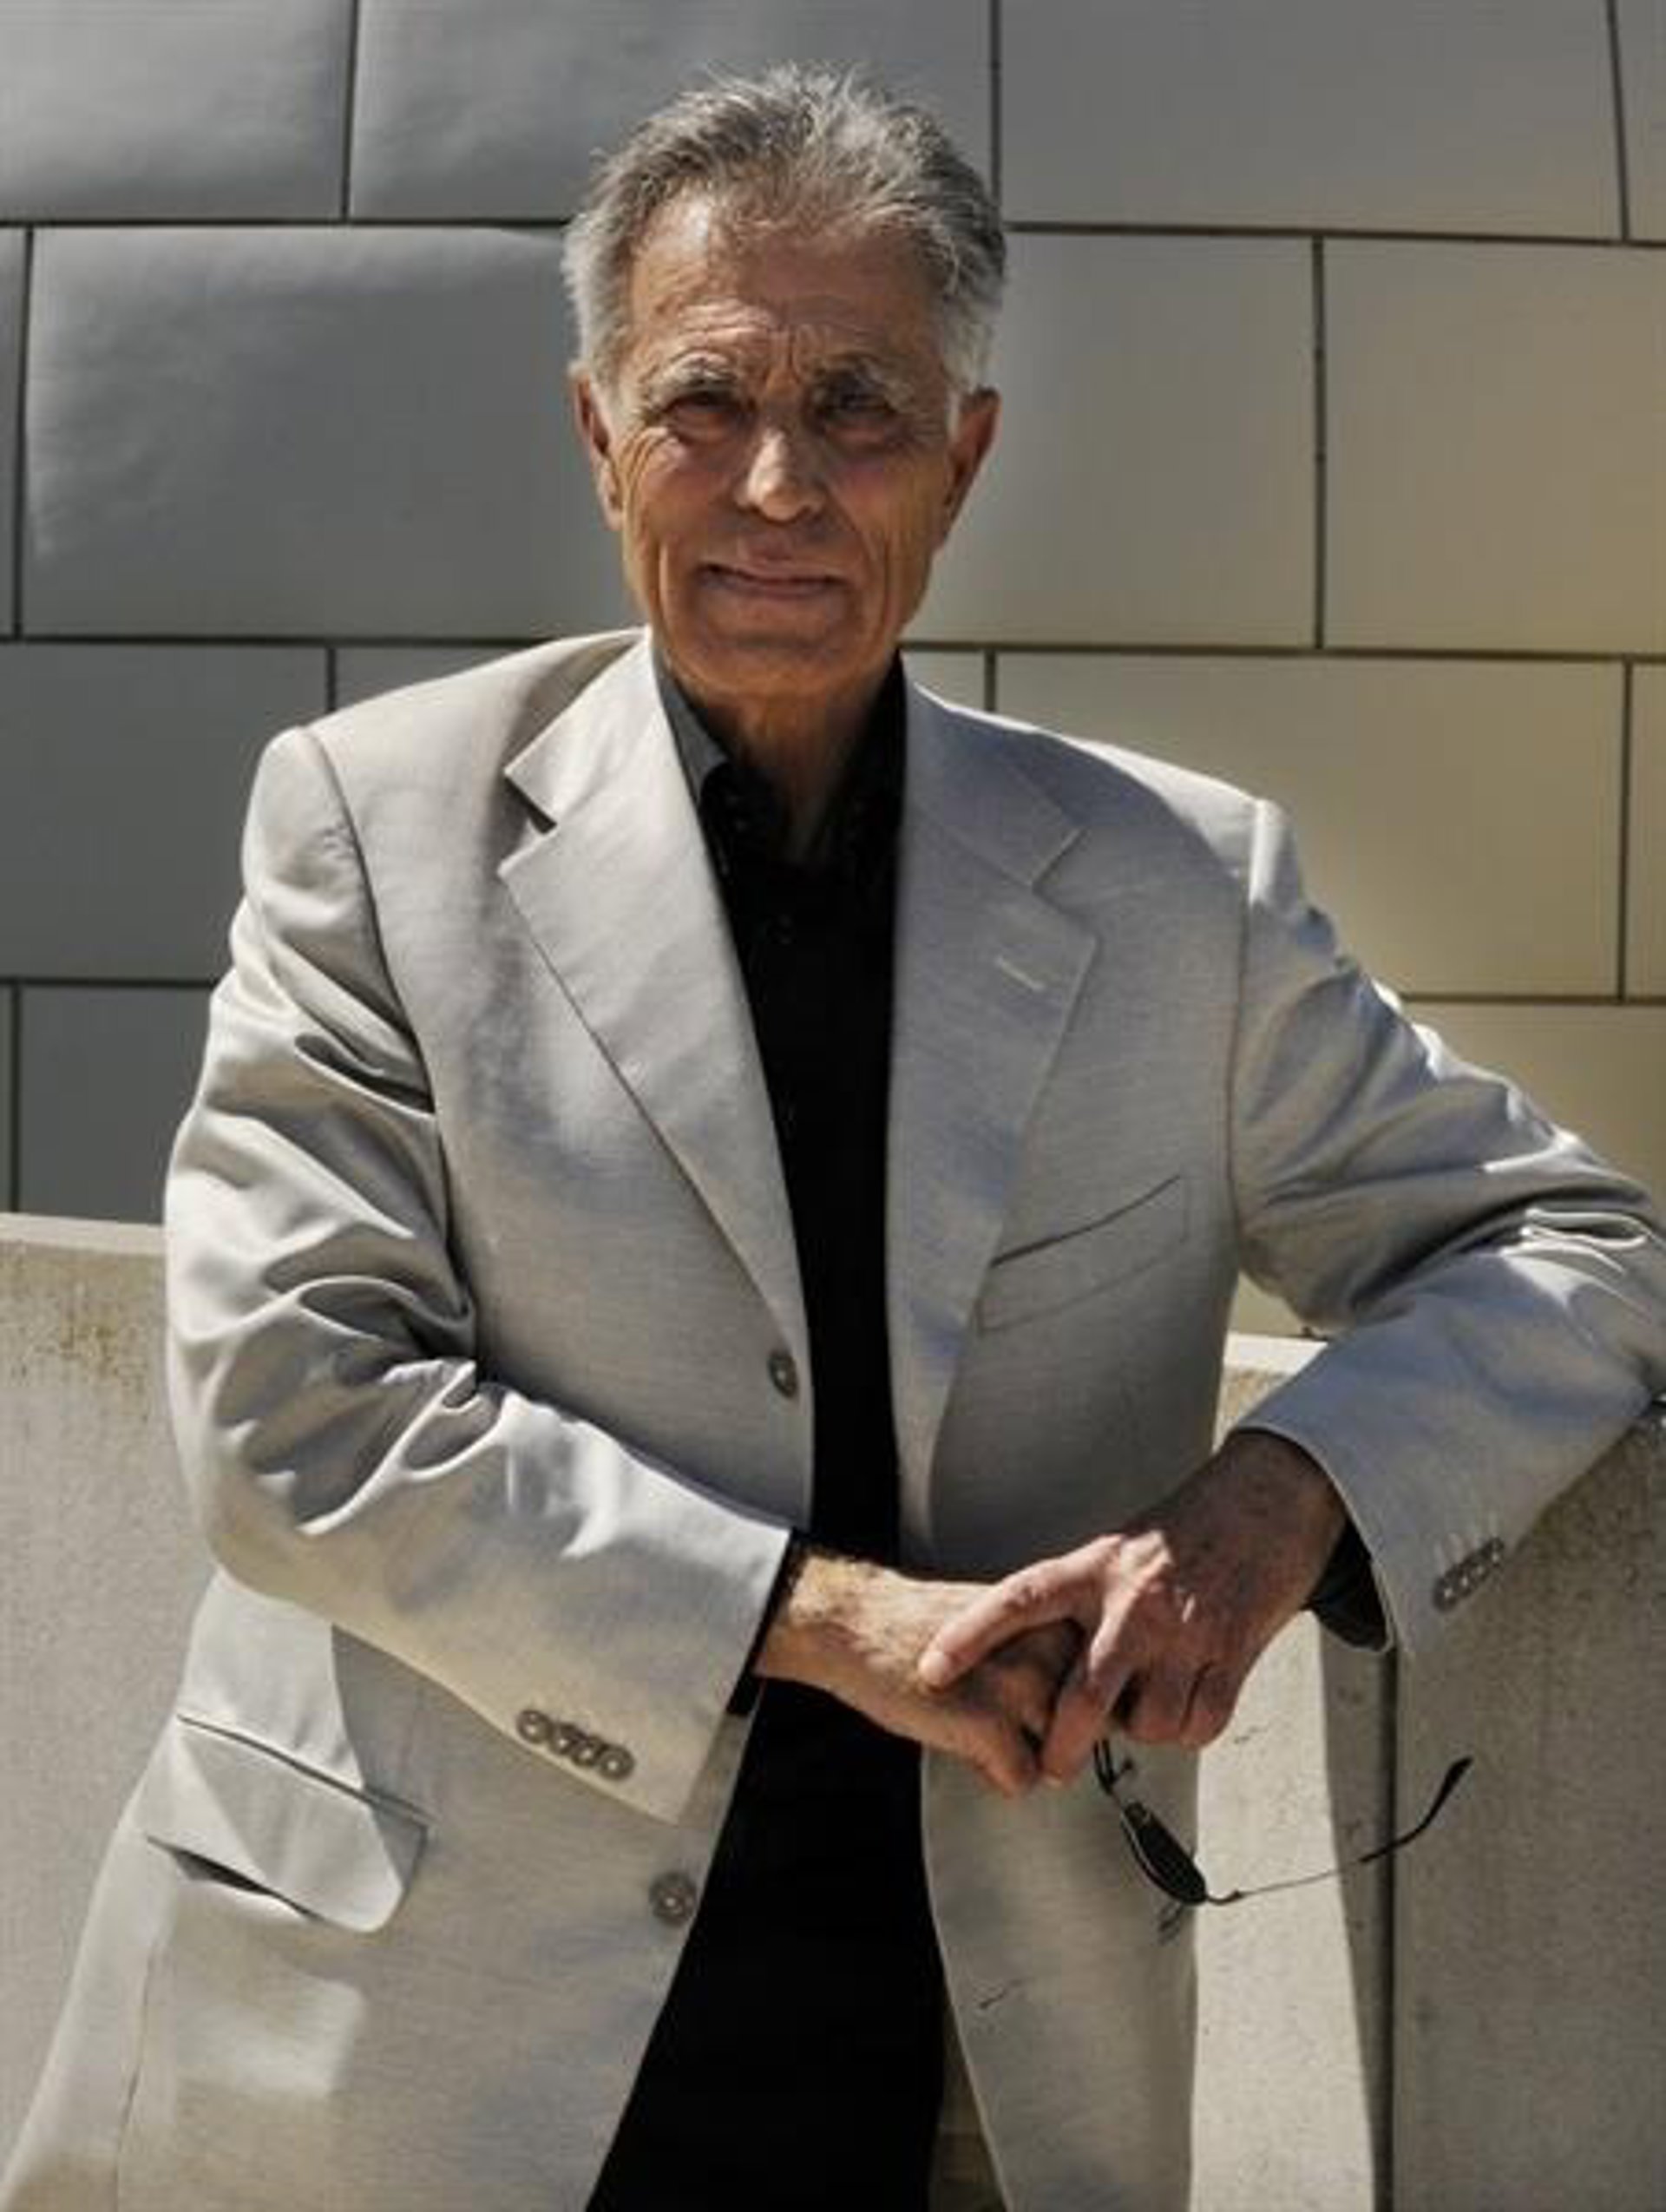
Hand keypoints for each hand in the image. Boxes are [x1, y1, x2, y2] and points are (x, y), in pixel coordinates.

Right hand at [757, 1549, 1080, 1797]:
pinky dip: (993, 1774)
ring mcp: (1024, 1685)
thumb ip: (1053, 1652)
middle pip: (1095, 1725)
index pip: (1110, 1683)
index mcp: (1058, 1617)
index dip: (1079, 1704)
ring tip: (985, 1727)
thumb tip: (1090, 1704)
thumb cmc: (924, 1626)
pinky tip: (963, 1741)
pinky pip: (1022, 1780)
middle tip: (1015, 1719)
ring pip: (1064, 1755)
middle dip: (1060, 1735)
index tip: (1056, 1705)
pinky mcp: (991, 1724)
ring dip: (1027, 1754)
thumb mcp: (1008, 1623)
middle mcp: (1051, 1647)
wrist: (862, 1623)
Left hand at [914, 1433, 1346, 1782]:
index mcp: (1094, 1569)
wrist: (1262, 1505)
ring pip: (1146, 1724)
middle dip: (1061, 1748)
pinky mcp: (1231, 1654)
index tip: (929, 1671)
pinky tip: (1186, 1703)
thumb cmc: (1179, 1534)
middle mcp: (1133, 1602)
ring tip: (1144, 1705)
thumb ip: (1077, 1605)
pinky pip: (1198, 1726)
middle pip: (1081, 1697)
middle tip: (1052, 1769)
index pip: (1018, 1600)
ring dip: (1141, 1732)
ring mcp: (1183, 1631)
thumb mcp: (1113, 1553)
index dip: (968, 1636)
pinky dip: (1189, 1730)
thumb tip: (1038, 1670)